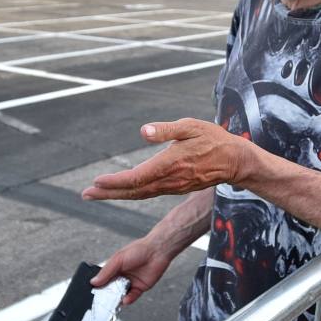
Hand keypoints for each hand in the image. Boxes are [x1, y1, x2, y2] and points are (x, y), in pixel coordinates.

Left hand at [81, 119, 249, 200]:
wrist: (234, 161)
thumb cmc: (213, 139)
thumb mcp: (191, 126)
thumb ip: (166, 129)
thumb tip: (144, 131)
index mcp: (170, 164)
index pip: (137, 177)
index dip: (116, 181)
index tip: (96, 181)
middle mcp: (169, 180)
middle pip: (133, 190)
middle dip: (108, 193)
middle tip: (85, 194)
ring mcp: (172, 186)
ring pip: (139, 193)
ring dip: (116, 194)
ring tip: (96, 193)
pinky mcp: (174, 187)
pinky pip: (148, 192)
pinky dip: (131, 192)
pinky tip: (121, 190)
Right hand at [91, 237, 172, 305]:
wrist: (157, 251)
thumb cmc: (138, 250)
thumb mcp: (118, 259)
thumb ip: (106, 271)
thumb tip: (94, 282)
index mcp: (114, 268)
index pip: (103, 279)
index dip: (98, 286)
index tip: (93, 292)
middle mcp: (121, 276)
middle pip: (111, 289)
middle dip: (107, 295)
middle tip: (102, 301)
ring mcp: (130, 282)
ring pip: (121, 294)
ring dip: (117, 299)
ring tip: (113, 302)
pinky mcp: (140, 288)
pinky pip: (132, 297)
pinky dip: (128, 299)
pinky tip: (125, 300)